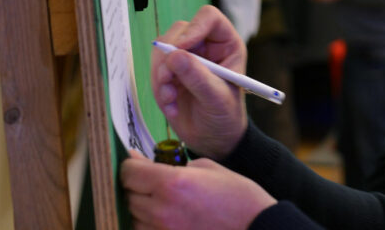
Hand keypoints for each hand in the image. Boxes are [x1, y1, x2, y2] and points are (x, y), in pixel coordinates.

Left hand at [121, 152, 275, 229]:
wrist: (255, 226)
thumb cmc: (236, 196)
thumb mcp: (206, 167)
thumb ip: (172, 163)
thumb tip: (143, 161)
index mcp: (172, 183)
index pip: (130, 173)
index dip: (131, 165)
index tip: (136, 163)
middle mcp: (163, 210)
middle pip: (129, 196)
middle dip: (137, 185)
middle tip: (150, 179)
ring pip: (135, 218)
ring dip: (142, 207)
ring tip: (161, 199)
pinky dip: (150, 224)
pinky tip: (166, 216)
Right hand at [152, 5, 247, 157]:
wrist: (213, 139)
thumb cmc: (225, 116)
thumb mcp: (217, 99)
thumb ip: (198, 78)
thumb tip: (175, 56)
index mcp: (225, 43)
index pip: (208, 17)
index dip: (193, 28)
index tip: (181, 48)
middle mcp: (204, 44)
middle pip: (179, 31)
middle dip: (169, 58)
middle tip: (167, 81)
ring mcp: (186, 56)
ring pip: (162, 49)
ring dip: (161, 76)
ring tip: (170, 100)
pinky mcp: (171, 70)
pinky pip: (155, 69)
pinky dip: (158, 88)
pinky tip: (170, 105)